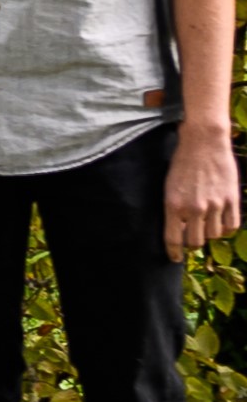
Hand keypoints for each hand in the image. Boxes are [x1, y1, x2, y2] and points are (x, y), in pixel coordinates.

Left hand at [168, 130, 240, 260]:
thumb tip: (179, 230)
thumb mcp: (169, 187)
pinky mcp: (231, 199)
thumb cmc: (182, 163)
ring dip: (209, 234)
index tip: (175, 258)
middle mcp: (194, 209)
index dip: (173, 253)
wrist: (203, 143)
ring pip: (213, 235)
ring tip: (206, 226)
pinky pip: (231, 225)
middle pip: (195, 241)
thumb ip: (174, 210)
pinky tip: (221, 223)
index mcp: (173, 206)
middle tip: (192, 239)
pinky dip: (226, 229)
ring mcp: (215, 205)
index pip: (172, 239)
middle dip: (192, 243)